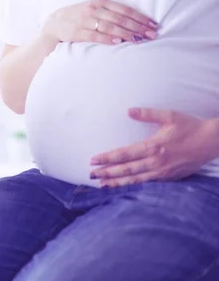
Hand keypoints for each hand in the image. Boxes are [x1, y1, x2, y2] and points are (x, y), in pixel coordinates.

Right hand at [42, 0, 157, 45]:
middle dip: (138, 27)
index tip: (153, 24)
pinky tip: (118, 41)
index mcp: (99, 2)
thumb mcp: (93, 9)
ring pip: (110, 26)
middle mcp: (93, 10)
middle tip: (152, 34)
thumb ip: (110, 12)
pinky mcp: (77, 32)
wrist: (53, 23)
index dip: (140, 17)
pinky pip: (95, 35)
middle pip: (120, 18)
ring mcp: (84, 21)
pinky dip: (107, 38)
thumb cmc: (77, 17)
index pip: (125, 9)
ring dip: (126, 33)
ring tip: (139, 40)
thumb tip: (133, 21)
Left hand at [90, 108, 218, 186]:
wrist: (211, 142)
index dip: (107, 158)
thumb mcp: (169, 115)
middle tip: (91, 174)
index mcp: (154, 146)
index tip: (93, 160)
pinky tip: (123, 187)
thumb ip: (147, 114)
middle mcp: (156, 162)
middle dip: (107, 172)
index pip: (124, 154)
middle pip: (126, 170)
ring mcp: (162, 172)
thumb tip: (128, 111)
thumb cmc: (189, 126)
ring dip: (117, 182)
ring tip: (102, 184)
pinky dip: (133, 186)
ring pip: (135, 179)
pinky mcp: (168, 178)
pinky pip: (147, 183)